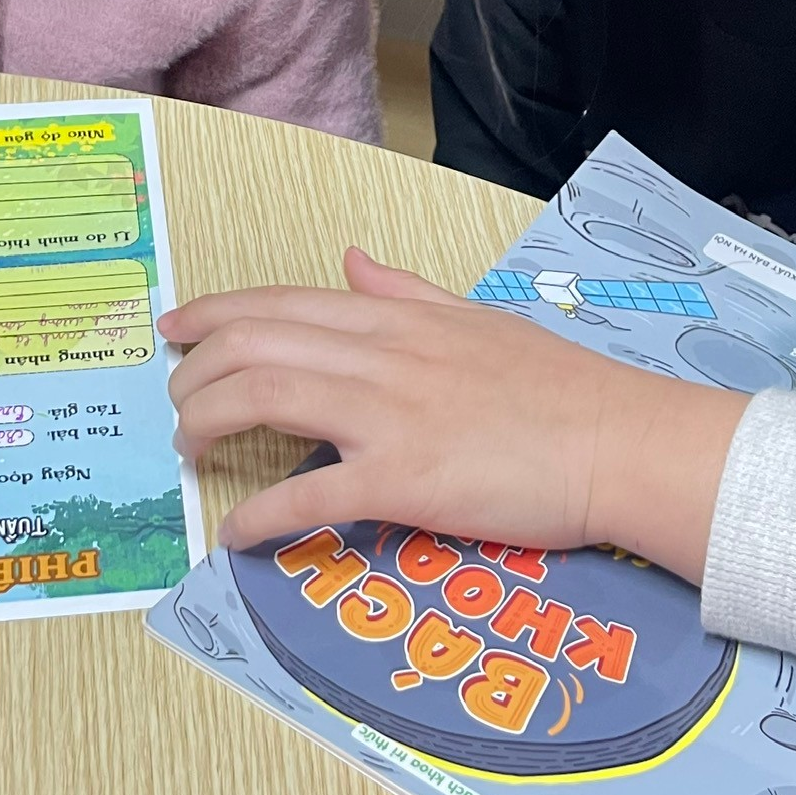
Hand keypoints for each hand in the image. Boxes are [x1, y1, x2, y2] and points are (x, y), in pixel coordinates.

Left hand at [161, 249, 744, 576]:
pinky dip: (258, 516)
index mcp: (397, 319)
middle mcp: (381, 357)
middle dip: (193, 372)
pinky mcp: (404, 481)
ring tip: (188, 452)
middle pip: (253, 345)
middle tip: (175, 405)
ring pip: (262, 399)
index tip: (173, 331)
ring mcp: (389, 417)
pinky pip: (308, 497)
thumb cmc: (562, 387)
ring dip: (207, 424)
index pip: (280, 303)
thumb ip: (405, 292)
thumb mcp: (478, 319)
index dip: (214, 313)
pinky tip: (235, 533)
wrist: (622, 441)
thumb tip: (350, 260)